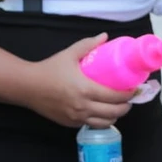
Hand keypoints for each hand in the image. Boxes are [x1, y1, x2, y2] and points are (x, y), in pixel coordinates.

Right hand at [21, 33, 136, 127]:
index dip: (128, 94)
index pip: (115, 96)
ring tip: (118, 107)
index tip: (134, 89)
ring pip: (106, 122)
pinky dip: (101, 120)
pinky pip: (92, 124)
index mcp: (85, 89)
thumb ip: (88, 45)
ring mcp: (77, 117)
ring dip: (116, 116)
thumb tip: (105, 36)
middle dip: (126, 107)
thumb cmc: (49, 69)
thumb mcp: (69, 54)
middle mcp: (83, 106)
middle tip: (129, 99)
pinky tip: (103, 112)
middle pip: (114, 112)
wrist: (27, 86)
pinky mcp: (71, 123)